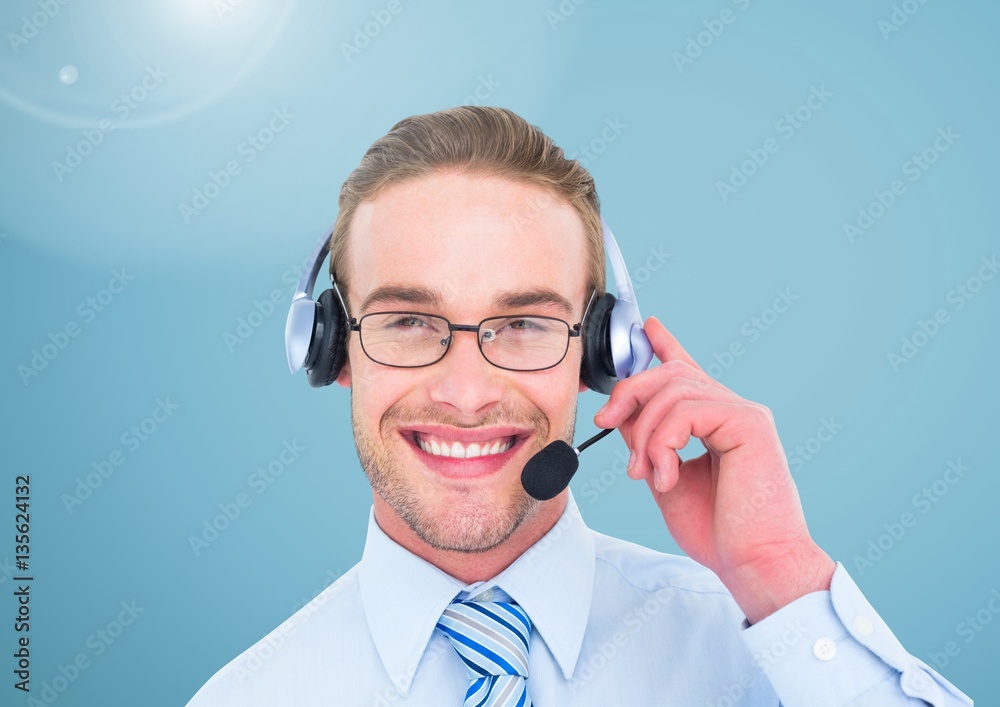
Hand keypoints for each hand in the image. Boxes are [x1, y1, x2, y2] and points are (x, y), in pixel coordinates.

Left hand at [593, 317, 835, 622]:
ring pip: (673, 390)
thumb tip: (622, 415)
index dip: (666, 346)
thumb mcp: (666, 479)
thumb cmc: (718, 531)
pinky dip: (663, 441)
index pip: (689, 372)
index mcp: (716, 423)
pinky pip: (687, 410)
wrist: (752, 563)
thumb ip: (648, 443)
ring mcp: (743, 413)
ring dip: (645, 433)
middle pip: (669, 374)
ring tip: (645, 472)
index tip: (648, 328)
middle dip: (629, 394)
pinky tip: (665, 474)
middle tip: (605, 425)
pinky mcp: (749, 423)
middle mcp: (732, 410)